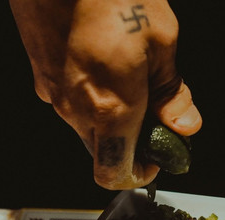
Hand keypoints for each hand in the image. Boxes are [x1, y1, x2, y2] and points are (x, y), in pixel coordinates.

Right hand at [9, 0, 201, 188]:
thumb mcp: (162, 40)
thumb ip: (172, 91)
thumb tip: (184, 123)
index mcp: (112, 108)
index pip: (116, 173)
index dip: (138, 174)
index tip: (155, 158)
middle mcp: (76, 109)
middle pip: (102, 152)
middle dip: (129, 142)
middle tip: (152, 114)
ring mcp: (53, 91)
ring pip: (85, 126)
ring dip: (110, 117)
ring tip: (129, 75)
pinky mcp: (40, 72)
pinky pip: (69, 100)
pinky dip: (89, 95)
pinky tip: (103, 60)